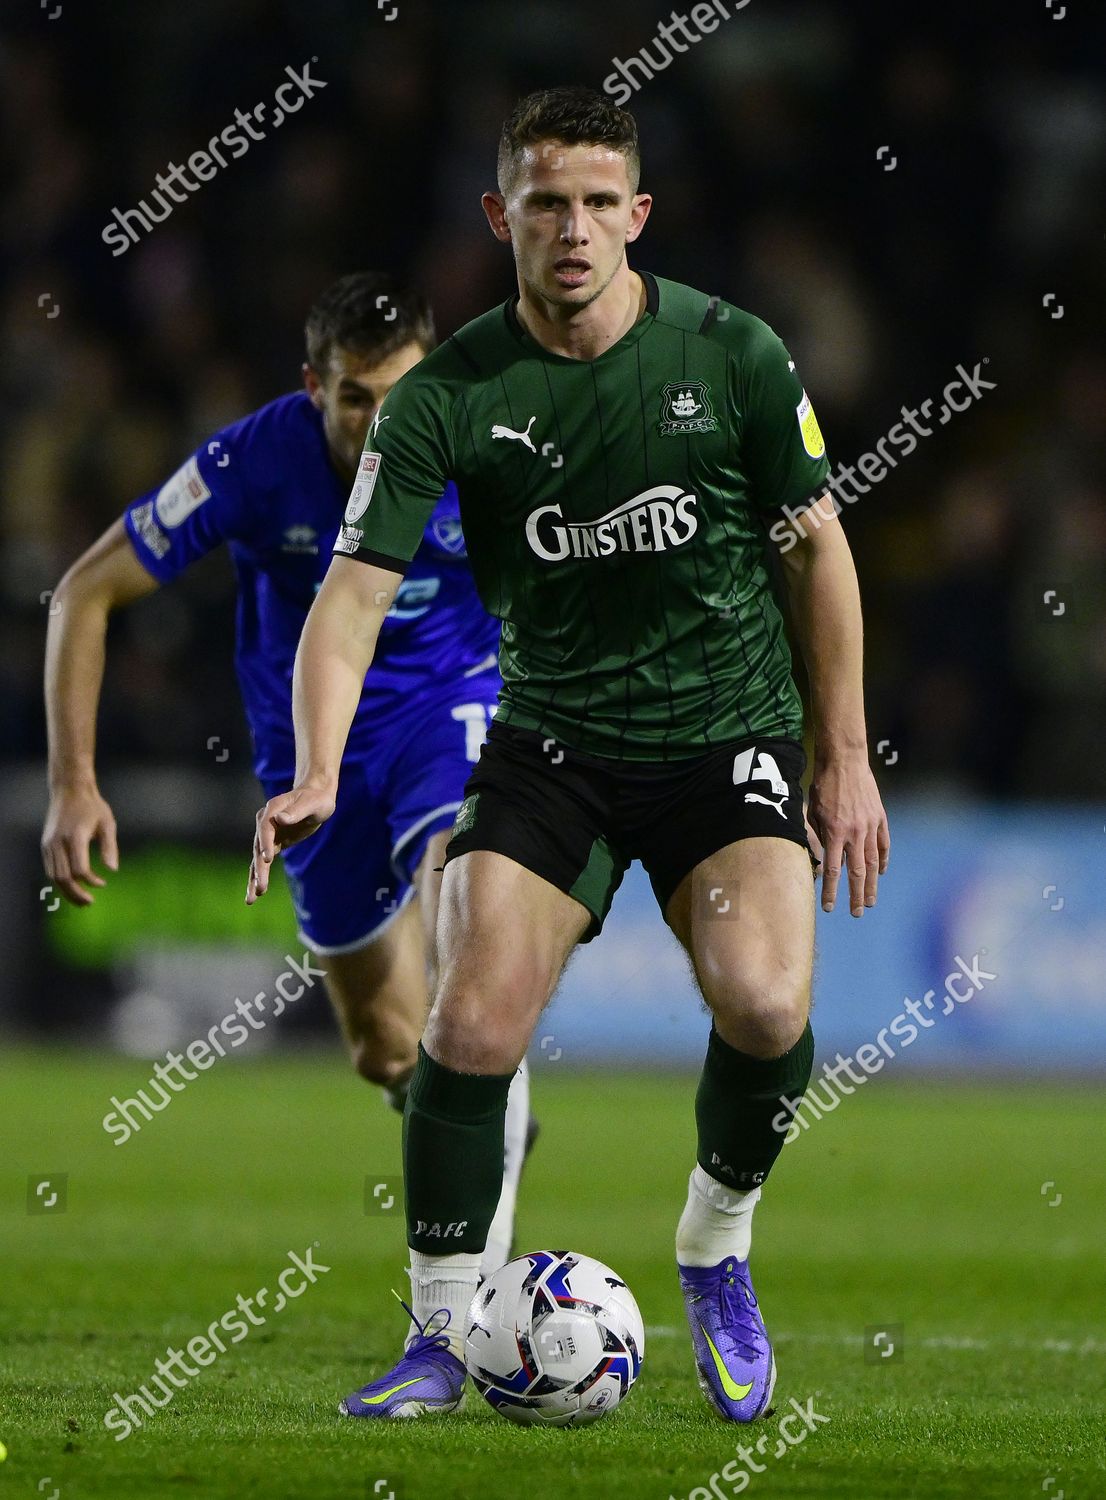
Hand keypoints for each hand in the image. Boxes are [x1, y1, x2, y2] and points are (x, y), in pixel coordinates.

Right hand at [41, 784, 118, 906]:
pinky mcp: (45, 844)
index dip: (90, 880)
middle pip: (63, 877)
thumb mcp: (107, 823)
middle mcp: (57, 842)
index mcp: (74, 837)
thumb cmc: (92, 806)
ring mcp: (48, 844)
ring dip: (66, 891)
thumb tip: (113, 870)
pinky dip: (60, 881)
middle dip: (76, 893)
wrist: (69, 790)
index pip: (79, 869)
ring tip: (81, 900)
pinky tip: (72, 886)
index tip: (103, 883)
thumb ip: (110, 847)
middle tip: (89, 903)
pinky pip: (50, 868)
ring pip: (53, 876)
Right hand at [247, 782, 335, 903]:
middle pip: (258, 847)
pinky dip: (259, 876)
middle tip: (260, 887)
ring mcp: (267, 834)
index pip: (265, 828)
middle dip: (259, 867)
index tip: (267, 858)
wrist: (315, 798)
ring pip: (258, 858)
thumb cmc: (316, 799)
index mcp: (273, 809)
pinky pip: (263, 862)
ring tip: (251, 899)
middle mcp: (265, 822)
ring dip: (255, 878)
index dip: (265, 843)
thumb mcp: (312, 804)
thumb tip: (280, 818)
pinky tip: (256, 893)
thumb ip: (297, 811)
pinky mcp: (273, 844)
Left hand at [807, 754, 889, 916]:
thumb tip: (821, 858)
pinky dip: (883, 859)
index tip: (830, 908)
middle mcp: (854, 833)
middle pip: (857, 872)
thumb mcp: (812, 812)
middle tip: (856, 913)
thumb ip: (818, 836)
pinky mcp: (880, 818)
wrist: (845, 761)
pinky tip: (881, 872)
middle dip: (856, 895)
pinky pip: (883, 844)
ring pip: (872, 862)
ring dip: (872, 884)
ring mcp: (870, 826)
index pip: (832, 870)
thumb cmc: (823, 785)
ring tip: (870, 901)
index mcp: (834, 832)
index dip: (831, 891)